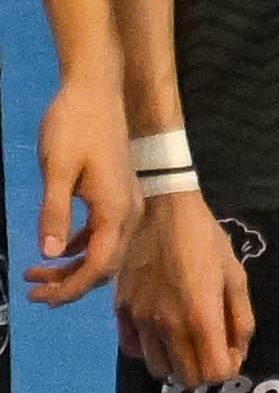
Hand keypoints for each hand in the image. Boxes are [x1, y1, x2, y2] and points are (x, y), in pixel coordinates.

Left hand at [27, 66, 131, 305]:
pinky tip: (58, 250)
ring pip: (105, 250)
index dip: (71, 288)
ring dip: (74, 268)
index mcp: (115, 210)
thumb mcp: (57, 171)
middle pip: (106, 264)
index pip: (99, 265)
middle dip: (72, 285)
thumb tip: (49, 254)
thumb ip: (54, 213)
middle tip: (36, 297)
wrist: (96, 92)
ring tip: (39, 279)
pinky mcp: (118, 196)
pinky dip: (81, 248)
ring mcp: (126, 204)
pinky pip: (104, 234)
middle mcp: (128, 213)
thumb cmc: (74, 127)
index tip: (41, 300)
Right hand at [116, 184, 249, 388]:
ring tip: (188, 342)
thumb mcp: (235, 277)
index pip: (213, 372)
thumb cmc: (205, 240)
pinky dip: (151, 351)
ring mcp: (140, 320)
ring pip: (158, 369)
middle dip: (206, 370)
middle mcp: (166, 326)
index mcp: (200, 316)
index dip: (228, 368)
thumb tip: (238, 350)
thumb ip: (240, 318)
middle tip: (214, 348)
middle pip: (186, 378)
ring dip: (178, 364)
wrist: (160, 212)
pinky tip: (163, 334)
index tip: (232, 351)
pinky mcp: (120, 311)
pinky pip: (133, 349)